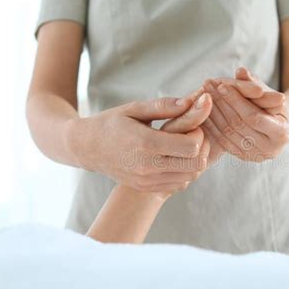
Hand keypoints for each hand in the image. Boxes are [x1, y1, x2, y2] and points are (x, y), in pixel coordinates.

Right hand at [66, 93, 208, 192]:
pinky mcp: (147, 188)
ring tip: (184, 146)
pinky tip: (175, 158)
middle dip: (201, 148)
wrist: (87, 147)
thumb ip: (165, 106)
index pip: (191, 146)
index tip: (191, 125)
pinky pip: (179, 185)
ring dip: (195, 161)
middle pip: (196, 165)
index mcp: (145, 143)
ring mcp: (147, 181)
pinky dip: (184, 172)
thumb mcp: (135, 109)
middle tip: (192, 136)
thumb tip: (193, 100)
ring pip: (190, 177)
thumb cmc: (112, 123)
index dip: (198, 134)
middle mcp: (147, 167)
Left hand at [202, 67, 288, 161]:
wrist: (277, 124)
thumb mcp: (268, 91)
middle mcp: (270, 150)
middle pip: (239, 125)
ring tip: (202, 95)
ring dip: (213, 113)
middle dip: (222, 104)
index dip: (237, 100)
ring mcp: (255, 156)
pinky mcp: (242, 157)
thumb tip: (240, 71)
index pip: (253, 116)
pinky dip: (212, 125)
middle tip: (206, 87)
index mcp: (282, 133)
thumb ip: (254, 83)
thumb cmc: (274, 103)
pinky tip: (203, 110)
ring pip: (228, 134)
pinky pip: (223, 141)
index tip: (222, 85)